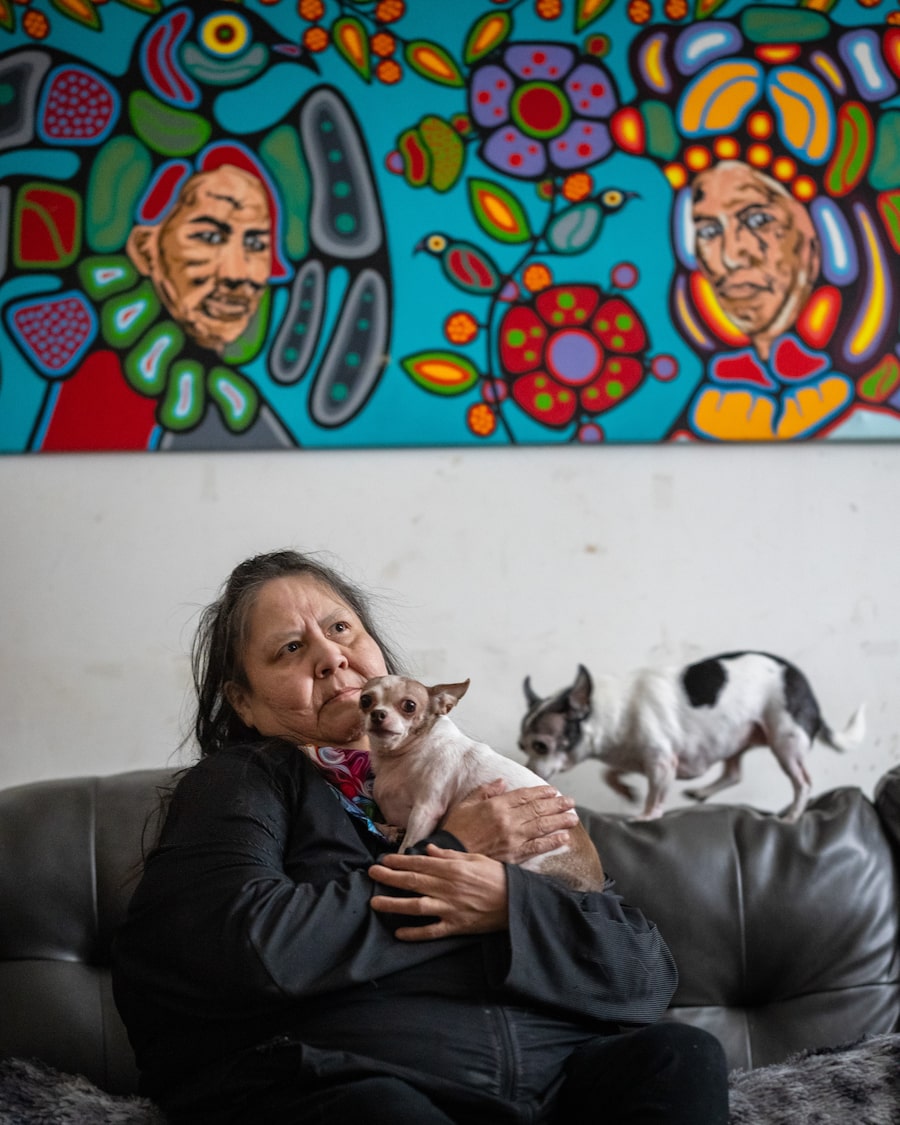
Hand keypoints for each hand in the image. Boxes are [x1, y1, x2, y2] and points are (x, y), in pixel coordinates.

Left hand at [369, 844, 507, 940]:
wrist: (516, 901)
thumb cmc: (497, 877)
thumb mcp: (475, 859)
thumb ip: (450, 855)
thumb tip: (430, 850)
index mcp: (452, 869)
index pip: (420, 864)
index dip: (399, 862)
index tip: (383, 860)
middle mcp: (448, 888)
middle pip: (413, 881)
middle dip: (390, 877)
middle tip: (371, 874)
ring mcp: (451, 908)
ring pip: (417, 906)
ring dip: (394, 904)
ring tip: (375, 903)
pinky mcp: (456, 926)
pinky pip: (432, 931)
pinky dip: (415, 933)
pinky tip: (399, 933)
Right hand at [441, 779, 578, 863]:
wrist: (451, 856)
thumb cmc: (456, 829)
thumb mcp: (466, 804)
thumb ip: (485, 791)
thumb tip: (502, 781)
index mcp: (496, 806)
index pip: (524, 796)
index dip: (541, 792)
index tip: (554, 790)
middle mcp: (508, 820)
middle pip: (538, 809)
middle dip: (557, 804)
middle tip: (571, 802)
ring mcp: (513, 838)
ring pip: (542, 826)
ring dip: (560, 821)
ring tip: (573, 817)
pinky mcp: (514, 855)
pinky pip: (537, 847)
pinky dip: (552, 842)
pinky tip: (564, 837)